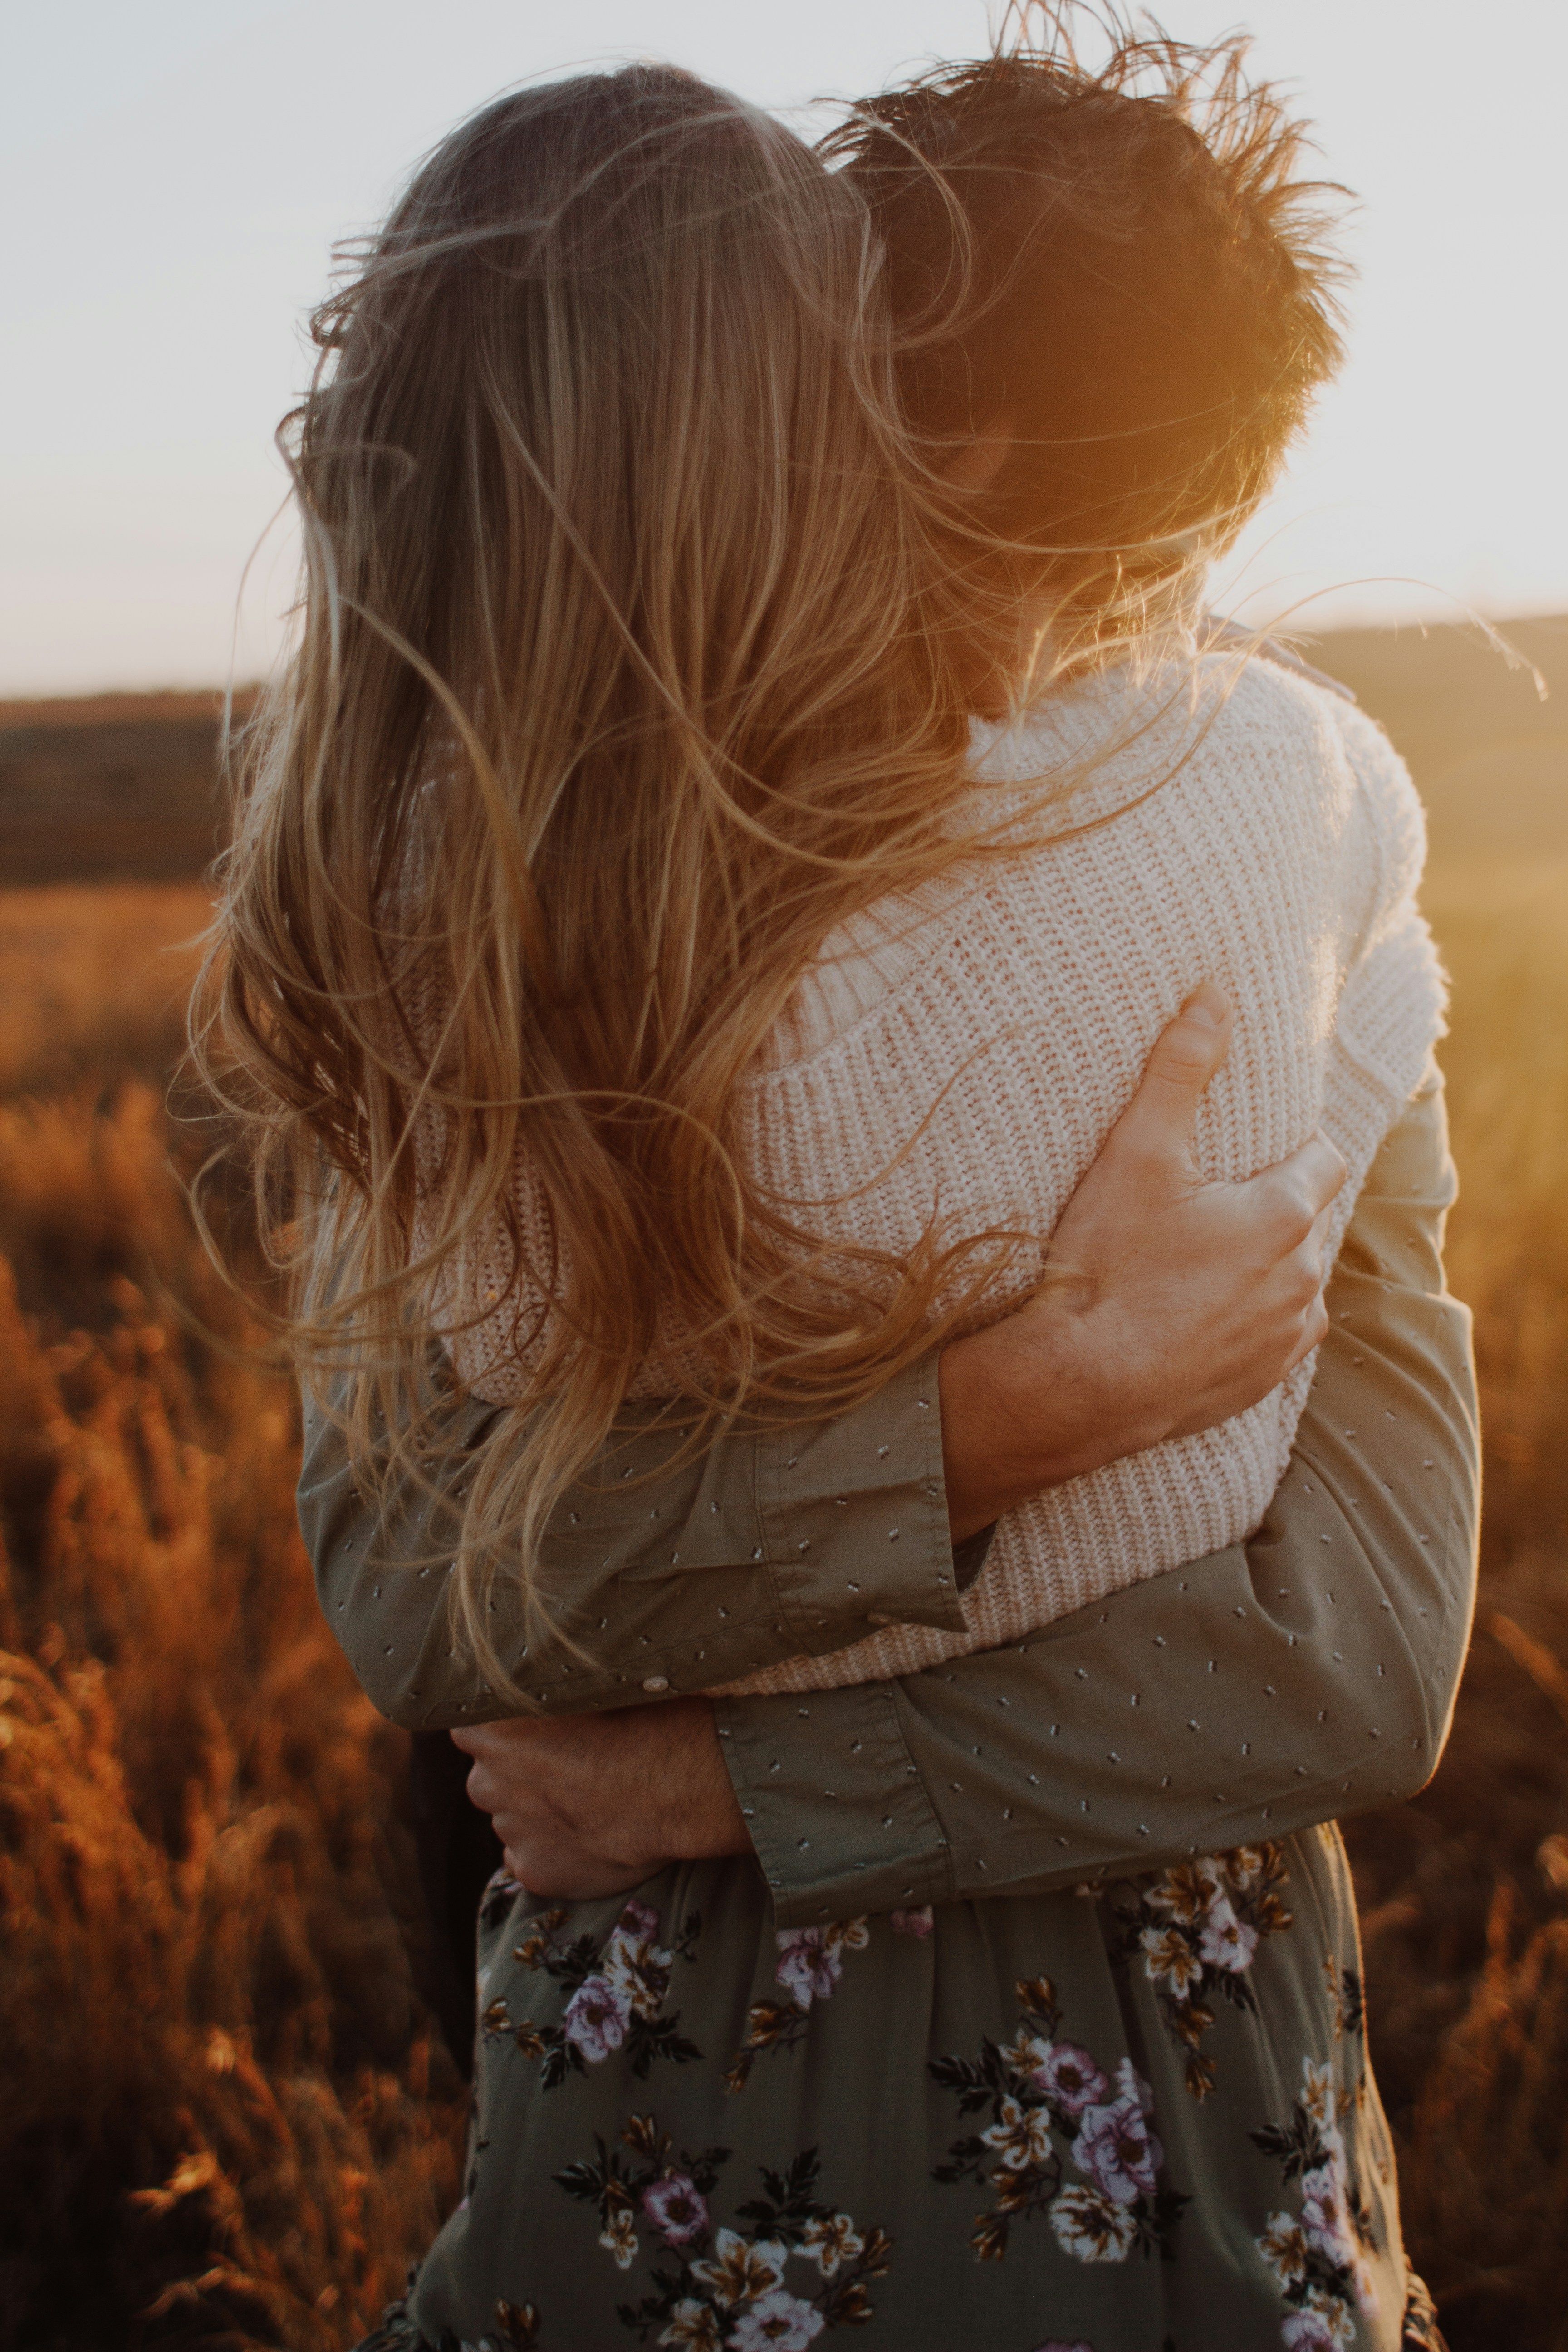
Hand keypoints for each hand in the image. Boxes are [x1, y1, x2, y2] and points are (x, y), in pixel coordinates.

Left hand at [451, 1698, 750, 1900]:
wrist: (678, 1784)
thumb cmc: (642, 1719)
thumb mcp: (590, 1686)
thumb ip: (548, 1693)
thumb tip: (543, 1687)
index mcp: (490, 1728)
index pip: (471, 1726)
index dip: (505, 1730)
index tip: (536, 1730)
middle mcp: (486, 1781)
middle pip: (491, 1775)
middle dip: (521, 1774)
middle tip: (574, 1766)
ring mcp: (509, 1831)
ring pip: (514, 1817)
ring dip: (540, 1812)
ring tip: (593, 1802)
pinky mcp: (534, 1872)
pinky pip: (532, 1858)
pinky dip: (553, 1851)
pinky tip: (592, 1836)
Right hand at [940, 984, 1345, 1536]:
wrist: (1075, 1386)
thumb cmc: (1106, 1266)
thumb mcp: (1137, 1154)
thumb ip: (1180, 1070)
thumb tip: (1214, 994)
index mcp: (1284, 1217)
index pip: (1324, 1158)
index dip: (1294, 1143)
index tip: (1256, 1143)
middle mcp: (1301, 1281)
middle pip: (1307, 1222)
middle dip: (1271, 1206)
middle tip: (1210, 1199)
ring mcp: (1283, 1340)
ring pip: (1296, 1284)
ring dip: (1265, 1268)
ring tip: (1200, 1260)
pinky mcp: (1257, 1386)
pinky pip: (1275, 1341)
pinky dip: (1249, 1321)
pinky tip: (1198, 1314)